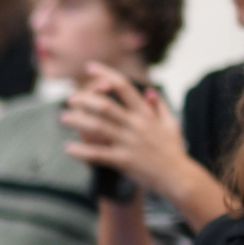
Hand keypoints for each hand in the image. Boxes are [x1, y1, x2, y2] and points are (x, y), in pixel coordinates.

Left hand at [60, 65, 188, 191]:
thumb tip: (150, 91)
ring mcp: (129, 142)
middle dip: (84, 99)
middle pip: (105, 105)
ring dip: (77, 121)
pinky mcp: (124, 160)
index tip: (89, 66)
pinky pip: (98, 154)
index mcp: (145, 113)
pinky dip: (82, 151)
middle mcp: (136, 124)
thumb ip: (159, 106)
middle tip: (70, 99)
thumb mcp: (171, 124)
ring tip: (63, 118)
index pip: (123, 86)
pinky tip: (68, 148)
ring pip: (97, 127)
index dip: (104, 74)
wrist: (180, 177)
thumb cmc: (173, 151)